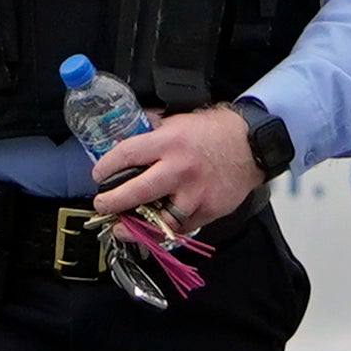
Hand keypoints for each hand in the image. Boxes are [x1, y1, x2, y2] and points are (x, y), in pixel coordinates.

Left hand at [91, 105, 262, 230]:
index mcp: (169, 142)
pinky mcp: (208, 210)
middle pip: (136, 192)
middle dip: (112, 202)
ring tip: (122, 227)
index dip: (105, 167)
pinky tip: (154, 228)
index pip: (126, 156)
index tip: (98, 175)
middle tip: (102, 205)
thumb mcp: (178, 120)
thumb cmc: (215, 131)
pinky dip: (165, 230)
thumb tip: (125, 134)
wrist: (252, 146)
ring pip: (158, 219)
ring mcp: (195, 193)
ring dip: (136, 227)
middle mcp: (180, 169)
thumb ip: (152, 129)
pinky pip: (181, 227)